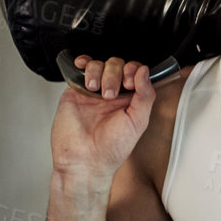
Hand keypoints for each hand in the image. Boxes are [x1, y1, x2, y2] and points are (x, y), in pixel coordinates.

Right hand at [49, 55, 156, 176]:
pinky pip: (80, 68)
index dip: (133, 70)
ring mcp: (94, 91)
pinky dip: (83, 62)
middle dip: (115, 74)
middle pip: (117, 64)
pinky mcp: (76, 90)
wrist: (84, 158)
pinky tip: (83, 68)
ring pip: (99, 64)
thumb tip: (145, 70)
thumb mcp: (138, 121)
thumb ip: (145, 94)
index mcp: (132, 100)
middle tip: (109, 95)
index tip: (129, 83)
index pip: (136, 72)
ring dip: (99, 72)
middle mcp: (114, 93)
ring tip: (96, 91)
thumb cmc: (112, 148)